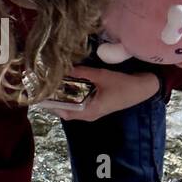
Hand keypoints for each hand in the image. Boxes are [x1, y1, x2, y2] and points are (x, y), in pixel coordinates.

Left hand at [36, 66, 159, 121]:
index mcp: (88, 112)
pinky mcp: (95, 105)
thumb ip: (82, 72)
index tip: (38, 93)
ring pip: (71, 106)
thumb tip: (63, 67)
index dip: (49, 103)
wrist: (142, 89)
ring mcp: (92, 111)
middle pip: (64, 110)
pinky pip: (78, 102)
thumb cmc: (123, 85)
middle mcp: (88, 114)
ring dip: (61, 97)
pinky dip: (70, 95)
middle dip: (53, 99)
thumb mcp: (101, 76)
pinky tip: (65, 84)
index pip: (62, 111)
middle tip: (41, 85)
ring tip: (50, 84)